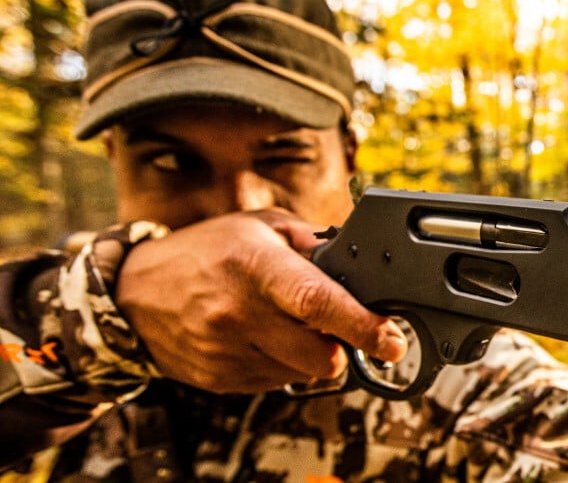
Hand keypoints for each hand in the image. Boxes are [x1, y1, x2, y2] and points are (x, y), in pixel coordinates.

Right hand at [116, 209, 406, 393]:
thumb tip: (364, 262)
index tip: (391, 340)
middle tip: (340, 326)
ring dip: (312, 354)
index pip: (317, 303)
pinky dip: (283, 364)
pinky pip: (277, 382)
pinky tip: (262, 336)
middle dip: (343, 346)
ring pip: (304, 373)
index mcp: (254, 265)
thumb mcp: (259, 226)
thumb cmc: (205, 252)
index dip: (362, 326)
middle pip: (320, 355)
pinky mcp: (220, 379)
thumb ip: (313, 242)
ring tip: (285, 322)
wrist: (133, 294)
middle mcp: (238, 312)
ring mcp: (226, 351)